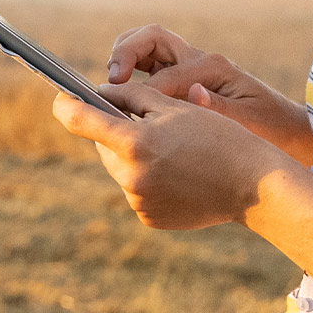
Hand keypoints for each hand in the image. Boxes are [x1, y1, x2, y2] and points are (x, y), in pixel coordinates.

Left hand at [50, 83, 300, 229]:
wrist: (252, 185)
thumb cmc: (217, 136)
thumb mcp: (174, 106)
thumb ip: (131, 95)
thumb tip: (99, 94)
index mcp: (135, 143)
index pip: (82, 121)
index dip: (67, 106)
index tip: (60, 98)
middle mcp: (130, 176)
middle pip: (104, 146)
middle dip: (117, 132)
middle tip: (147, 122)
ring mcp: (138, 201)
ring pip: (120, 169)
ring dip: (133, 156)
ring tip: (172, 150)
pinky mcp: (148, 218)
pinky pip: (136, 190)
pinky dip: (148, 179)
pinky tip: (177, 173)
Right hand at [107, 25, 312, 165]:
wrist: (287, 129)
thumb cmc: (271, 128)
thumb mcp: (251, 123)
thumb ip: (220, 108)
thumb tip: (193, 93)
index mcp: (213, 67)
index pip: (166, 75)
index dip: (142, 93)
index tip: (122, 113)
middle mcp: (199, 60)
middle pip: (152, 37)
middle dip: (126, 52)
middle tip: (113, 77)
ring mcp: (191, 66)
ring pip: (148, 45)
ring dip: (125, 55)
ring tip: (111, 80)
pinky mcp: (186, 76)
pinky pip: (152, 63)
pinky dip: (132, 68)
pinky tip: (121, 93)